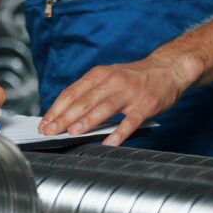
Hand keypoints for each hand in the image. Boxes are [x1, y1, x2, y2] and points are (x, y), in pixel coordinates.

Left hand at [38, 53, 200, 145]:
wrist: (168, 69)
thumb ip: (88, 93)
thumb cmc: (134, 78)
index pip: (72, 92)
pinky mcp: (146, 105)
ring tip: (72, 132)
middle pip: (84, 101)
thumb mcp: (108, 78)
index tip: (44, 123)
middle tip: (50, 131)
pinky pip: (130, 121)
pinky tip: (108, 143)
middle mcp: (112, 81)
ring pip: (104, 108)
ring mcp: (129, 93)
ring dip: (87, 121)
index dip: (56, 108)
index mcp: (99, 75)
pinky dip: (119, 133)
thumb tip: (64, 114)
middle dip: (64, 117)